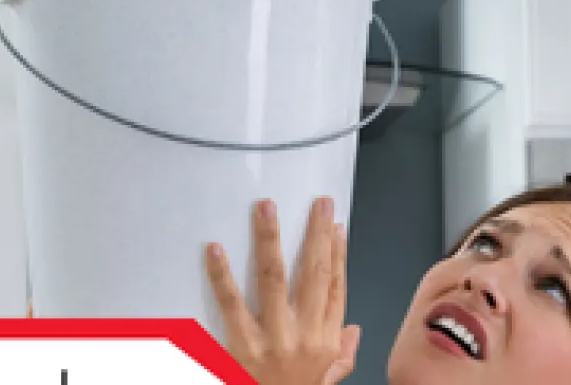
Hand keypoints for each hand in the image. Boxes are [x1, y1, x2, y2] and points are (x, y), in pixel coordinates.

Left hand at [205, 197, 361, 384]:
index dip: (337, 253)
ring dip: (270, 241)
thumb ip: (343, 355)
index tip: (335, 224)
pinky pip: (231, 305)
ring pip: (274, 280)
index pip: (336, 287)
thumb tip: (354, 329)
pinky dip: (222, 275)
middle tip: (317, 204)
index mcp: (326, 341)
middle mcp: (305, 337)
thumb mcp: (326, 379)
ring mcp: (273, 341)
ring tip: (266, 209)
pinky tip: (216, 250)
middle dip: (316, 235)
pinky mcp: (242, 348)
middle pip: (313, 275)